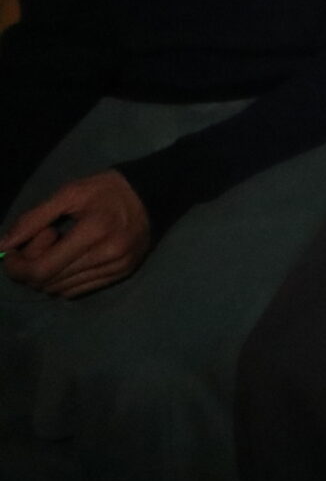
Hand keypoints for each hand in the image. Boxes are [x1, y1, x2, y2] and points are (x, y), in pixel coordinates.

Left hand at [1, 171, 151, 297]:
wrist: (156, 194)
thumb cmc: (109, 189)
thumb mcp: (70, 193)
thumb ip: (34, 219)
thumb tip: (3, 246)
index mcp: (93, 232)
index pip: (42, 269)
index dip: (17, 267)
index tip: (10, 253)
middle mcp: (107, 256)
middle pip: (49, 282)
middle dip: (31, 268)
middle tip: (40, 243)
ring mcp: (117, 269)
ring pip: (61, 290)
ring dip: (48, 276)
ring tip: (58, 250)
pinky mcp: (122, 275)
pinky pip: (79, 291)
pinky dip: (64, 281)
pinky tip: (70, 261)